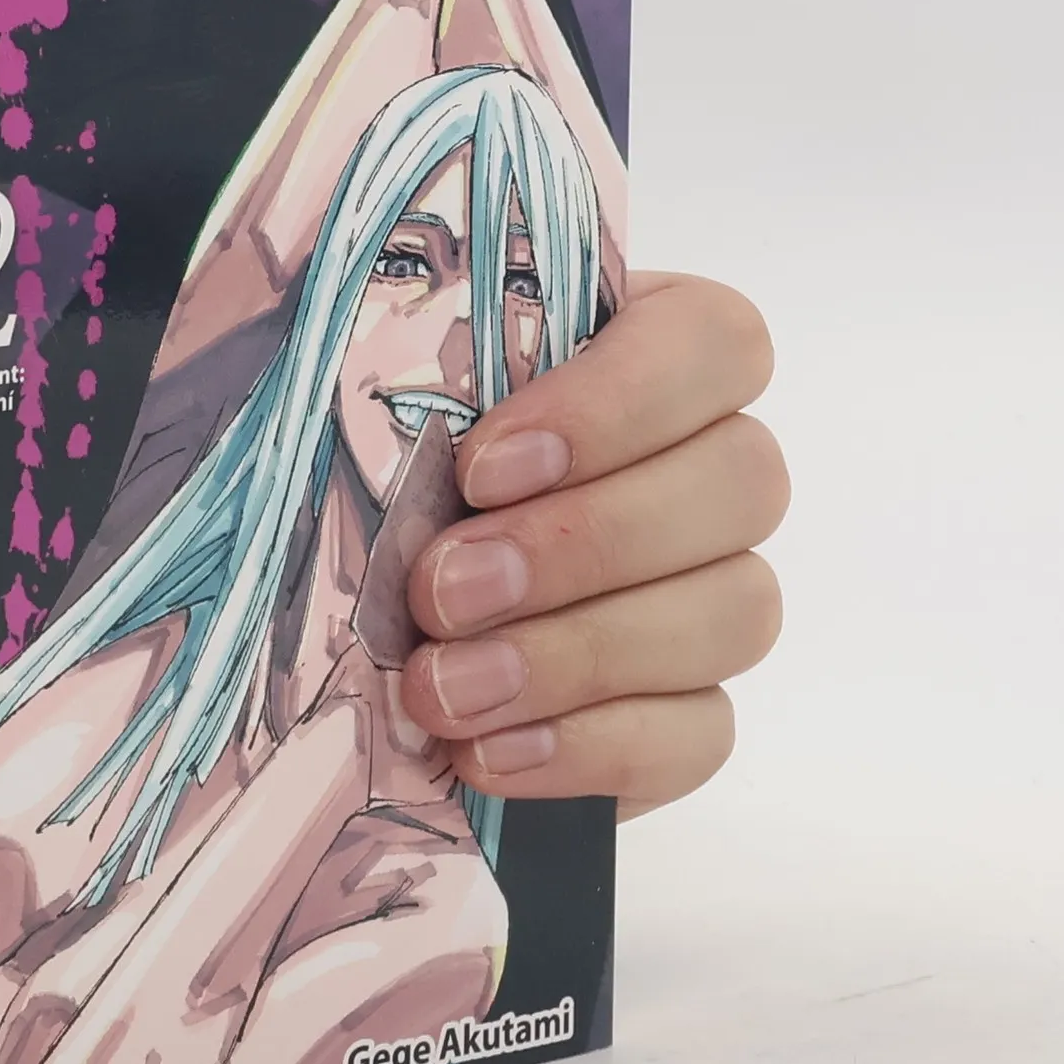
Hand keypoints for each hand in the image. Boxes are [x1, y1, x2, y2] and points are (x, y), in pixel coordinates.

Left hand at [398, 273, 786, 819]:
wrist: (322, 625)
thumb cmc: (354, 470)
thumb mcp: (348, 384)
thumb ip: (371, 342)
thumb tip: (344, 313)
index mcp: (644, 350)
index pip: (713, 342)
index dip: (617, 403)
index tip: (481, 468)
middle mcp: (704, 465)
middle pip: (741, 483)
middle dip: (580, 545)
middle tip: (440, 590)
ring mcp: (712, 592)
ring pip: (734, 611)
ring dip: (577, 655)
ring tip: (441, 686)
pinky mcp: (687, 711)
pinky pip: (701, 733)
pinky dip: (591, 748)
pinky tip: (486, 751)